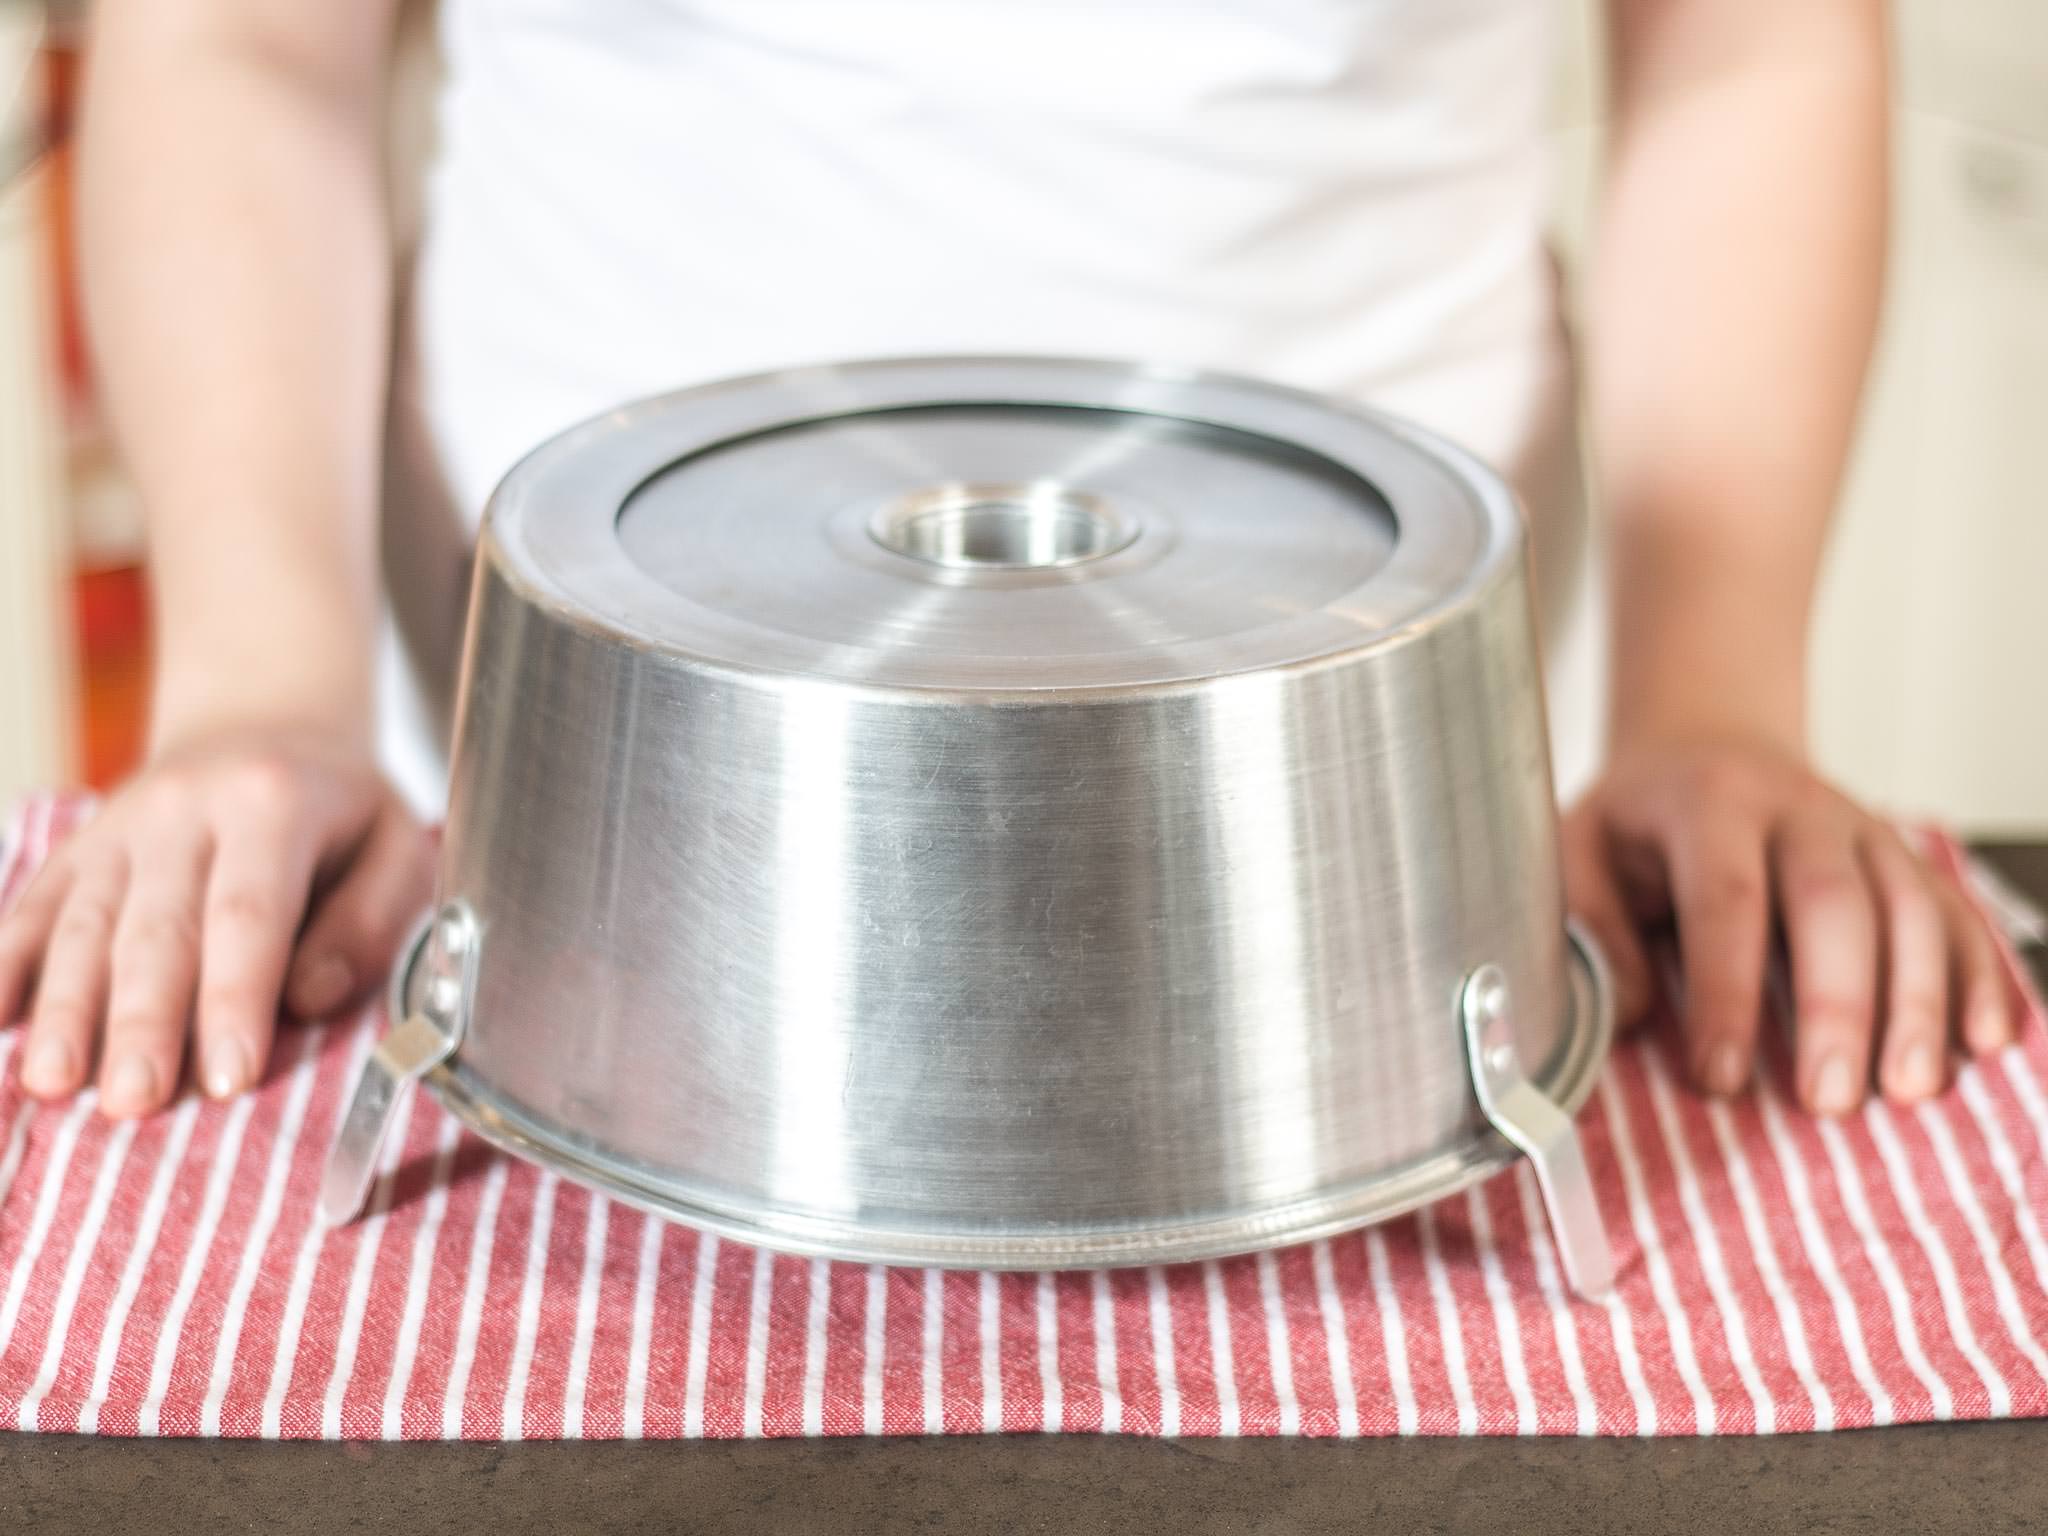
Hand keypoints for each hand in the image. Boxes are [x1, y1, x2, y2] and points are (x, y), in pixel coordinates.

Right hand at [0, 726, 430, 1116]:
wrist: (265, 727)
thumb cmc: (343, 813)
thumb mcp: (396, 846)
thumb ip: (368, 922)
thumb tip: (311, 998)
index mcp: (272, 804)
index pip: (249, 913)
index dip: (235, 999)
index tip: (229, 1078)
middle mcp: (184, 808)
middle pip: (158, 928)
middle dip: (143, 1022)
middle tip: (134, 1102)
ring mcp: (118, 827)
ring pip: (83, 924)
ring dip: (65, 1008)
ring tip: (53, 1082)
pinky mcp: (75, 848)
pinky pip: (30, 908)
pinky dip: (5, 965)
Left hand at [1562, 735, 2015, 1115]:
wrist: (1706, 744)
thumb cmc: (1637, 818)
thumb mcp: (1576, 849)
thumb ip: (1590, 926)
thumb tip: (1630, 1013)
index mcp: (1709, 803)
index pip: (1725, 898)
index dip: (1726, 991)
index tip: (1719, 1078)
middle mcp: (1799, 809)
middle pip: (1835, 904)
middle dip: (1838, 1007)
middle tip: (1829, 1101)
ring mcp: (1865, 830)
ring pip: (1912, 908)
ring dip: (1920, 1003)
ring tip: (1911, 1091)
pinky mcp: (1907, 858)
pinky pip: (1957, 913)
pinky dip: (1980, 976)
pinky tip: (1985, 1042)